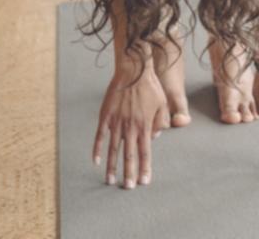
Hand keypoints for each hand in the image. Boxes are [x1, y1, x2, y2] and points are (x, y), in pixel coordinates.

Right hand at [94, 60, 171, 188]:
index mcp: (145, 125)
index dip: (144, 168)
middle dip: (129, 173)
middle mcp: (130, 127)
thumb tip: (155, 136)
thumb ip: (160, 122)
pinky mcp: (105, 116)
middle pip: (129, 155)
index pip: (146, 152)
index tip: (144, 181)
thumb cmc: (150, 85)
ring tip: (110, 180)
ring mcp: (117, 122)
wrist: (134, 69)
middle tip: (128, 188)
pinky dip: (98, 149)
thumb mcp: (162, 103)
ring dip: (112, 166)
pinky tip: (96, 161)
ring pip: (114, 149)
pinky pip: (100, 136)